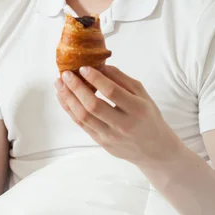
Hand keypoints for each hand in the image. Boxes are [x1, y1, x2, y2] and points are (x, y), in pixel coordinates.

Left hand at [55, 65, 182, 165]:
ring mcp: (110, 136)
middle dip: (76, 88)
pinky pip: (81, 124)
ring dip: (68, 98)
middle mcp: (123, 125)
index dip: (95, 78)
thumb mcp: (142, 94)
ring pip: (83, 116)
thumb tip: (100, 65)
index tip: (83, 67)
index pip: (112, 92)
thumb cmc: (147, 116)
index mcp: (137, 109)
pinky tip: (62, 96)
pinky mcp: (101, 142)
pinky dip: (69, 109)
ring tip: (59, 83)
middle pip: (93, 106)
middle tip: (66, 74)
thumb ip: (122, 79)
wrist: (154, 149)